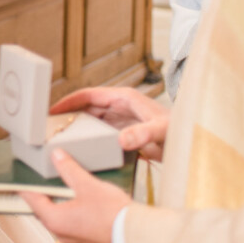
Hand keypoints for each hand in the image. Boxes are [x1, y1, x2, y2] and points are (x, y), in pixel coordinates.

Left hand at [20, 149, 131, 242]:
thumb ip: (69, 170)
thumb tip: (57, 156)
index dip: (27, 187)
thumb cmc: (114, 216)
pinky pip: (79, 229)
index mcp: (55, 220)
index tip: (21, 179)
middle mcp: (63, 235)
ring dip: (64, 207)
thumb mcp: (88, 185)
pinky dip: (79, 218)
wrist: (140, 238)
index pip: (33, 200)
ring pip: (64, 221)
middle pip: (46, 212)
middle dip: (47, 196)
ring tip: (70, 192)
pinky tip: (88, 208)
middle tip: (46, 181)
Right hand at [51, 86, 169, 160]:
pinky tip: (82, 147)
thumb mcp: (161, 130)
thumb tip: (121, 139)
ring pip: (92, 121)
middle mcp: (120, 107)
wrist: (192, 144)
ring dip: (78, 127)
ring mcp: (121, 121)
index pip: (89, 95)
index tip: (53, 110)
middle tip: (51, 125)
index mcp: (124, 98)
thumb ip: (142, 133)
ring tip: (61, 136)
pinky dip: (89, 138)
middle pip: (87, 107)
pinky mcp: (124, 134)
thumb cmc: (180, 130)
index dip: (69, 101)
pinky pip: (100, 133)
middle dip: (69, 114)